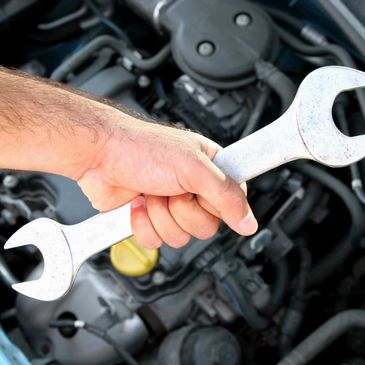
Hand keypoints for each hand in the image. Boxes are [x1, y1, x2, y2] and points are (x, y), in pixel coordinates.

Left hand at [77, 115, 257, 248]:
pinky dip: (145, 225)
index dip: (216, 204)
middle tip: (171, 189)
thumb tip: (249, 221)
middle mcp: (193, 189)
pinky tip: (140, 204)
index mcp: (210, 169)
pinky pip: (157, 241)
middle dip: (182, 210)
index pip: (232, 202)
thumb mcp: (193, 167)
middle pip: (206, 226)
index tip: (200, 194)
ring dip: (161, 216)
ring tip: (152, 191)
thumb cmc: (141, 148)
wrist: (101, 156)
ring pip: (181, 237)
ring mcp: (172, 206)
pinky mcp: (152, 219)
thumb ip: (226, 195)